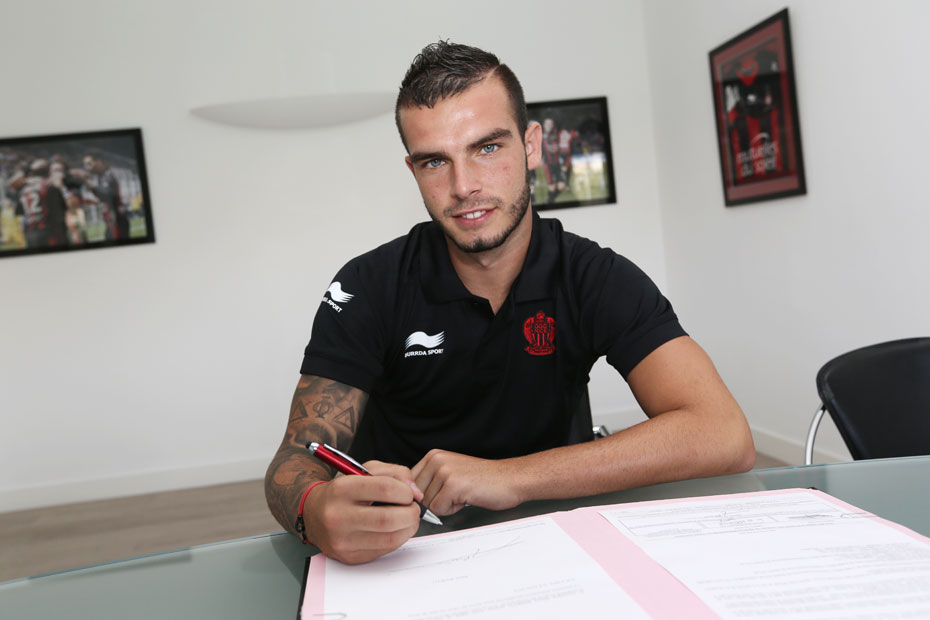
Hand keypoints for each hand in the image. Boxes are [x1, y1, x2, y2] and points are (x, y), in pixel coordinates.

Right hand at [303, 461, 422, 564]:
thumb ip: (395, 474)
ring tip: (408, 519)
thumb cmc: (344, 491)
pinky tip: (396, 530)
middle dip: (411, 513)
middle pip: (388, 518)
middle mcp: (338, 516)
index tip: (410, 493)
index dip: (406, 491)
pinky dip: (398, 539)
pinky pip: (384, 550)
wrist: (313, 514)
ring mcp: (342, 540)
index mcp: (342, 489)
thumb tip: (416, 492)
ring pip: (389, 538)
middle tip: (414, 509)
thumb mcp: (364, 471)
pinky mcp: (349, 557)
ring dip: (409, 528)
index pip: (385, 489)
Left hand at [411, 450, 522, 515]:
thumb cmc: (483, 480)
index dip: (422, 495)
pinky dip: (453, 510)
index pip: (409, 484)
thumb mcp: (450, 472)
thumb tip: (407, 499)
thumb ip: (428, 481)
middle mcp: (436, 460)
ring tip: (463, 494)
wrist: (509, 479)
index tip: (441, 493)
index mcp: (433, 456)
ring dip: (445, 506)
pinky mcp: (453, 484)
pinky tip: (467, 498)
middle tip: (457, 493)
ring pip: (428, 505)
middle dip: (435, 501)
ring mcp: (444, 471)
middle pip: (417, 496)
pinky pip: (439, 510)